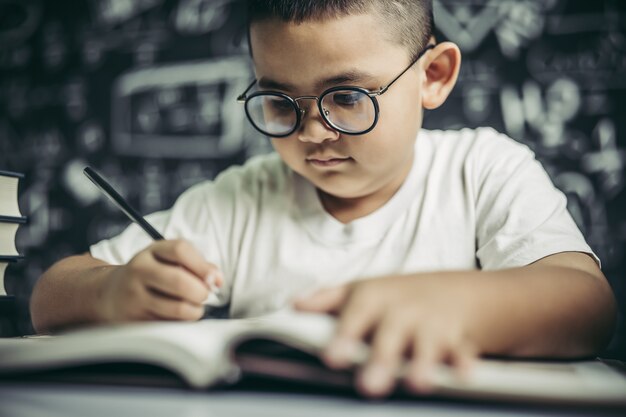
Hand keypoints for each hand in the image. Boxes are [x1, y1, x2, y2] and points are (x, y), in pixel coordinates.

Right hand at [98, 239, 222, 322]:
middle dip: (200, 292)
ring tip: (194, 308)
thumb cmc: (150, 275)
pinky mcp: (134, 319)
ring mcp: (135, 296)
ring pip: (177, 308)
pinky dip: (181, 323)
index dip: (203, 265)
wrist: (110, 294)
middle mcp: (139, 270)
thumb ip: (196, 265)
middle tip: (203, 295)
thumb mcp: (168, 261)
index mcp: (151, 251)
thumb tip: (217, 279)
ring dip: (194, 311)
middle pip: (180, 281)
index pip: (181, 250)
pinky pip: (168, 324)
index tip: (214, 279)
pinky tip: (178, 317)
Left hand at [294, 274, 477, 397]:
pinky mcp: (458, 339)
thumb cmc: (399, 296)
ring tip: (418, 383)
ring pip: (428, 343)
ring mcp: (431, 324)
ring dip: (424, 362)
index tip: (332, 358)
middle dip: (382, 358)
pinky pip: (462, 351)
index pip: (355, 316)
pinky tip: (463, 374)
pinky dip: (464, 362)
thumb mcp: (363, 290)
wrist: (455, 291)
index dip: (344, 336)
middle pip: (391, 333)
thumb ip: (328, 299)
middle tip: (369, 386)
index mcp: (374, 299)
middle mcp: (402, 311)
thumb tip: (295, 305)